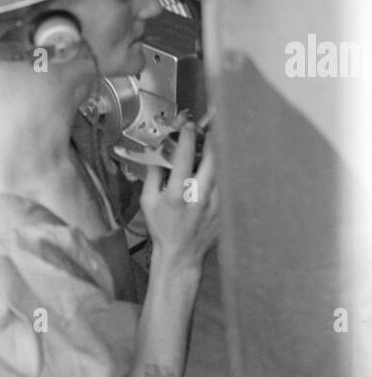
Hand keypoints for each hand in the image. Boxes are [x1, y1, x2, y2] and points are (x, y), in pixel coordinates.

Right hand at [140, 124, 218, 267]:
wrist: (181, 254)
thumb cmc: (162, 228)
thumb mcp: (148, 202)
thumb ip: (153, 175)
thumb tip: (157, 151)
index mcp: (176, 195)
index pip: (184, 157)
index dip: (187, 136)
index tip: (188, 124)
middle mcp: (198, 198)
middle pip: (212, 158)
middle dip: (212, 136)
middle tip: (212, 122)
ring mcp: (216, 204)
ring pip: (223, 168)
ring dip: (220, 150)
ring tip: (218, 137)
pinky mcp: (225, 210)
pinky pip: (228, 182)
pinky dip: (224, 169)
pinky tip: (221, 162)